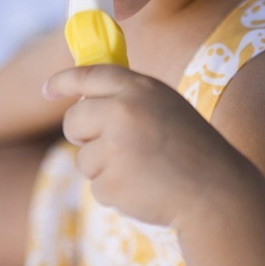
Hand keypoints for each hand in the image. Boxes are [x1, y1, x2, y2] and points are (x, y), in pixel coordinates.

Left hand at [43, 65, 232, 227]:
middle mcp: (124, 111)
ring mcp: (116, 147)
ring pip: (84, 158)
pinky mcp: (113, 181)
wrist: (216, 191)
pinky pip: (97, 185)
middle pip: (74, 119)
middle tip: (103, 144)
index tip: (48, 89)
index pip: (90, 74)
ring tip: (142, 168)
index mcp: (141, 88)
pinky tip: (143, 187)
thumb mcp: (165, 106)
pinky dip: (114, 190)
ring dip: (104, 167)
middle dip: (80, 134)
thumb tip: (86, 100)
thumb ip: (129, 98)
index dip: (64, 80)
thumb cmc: (192, 147)